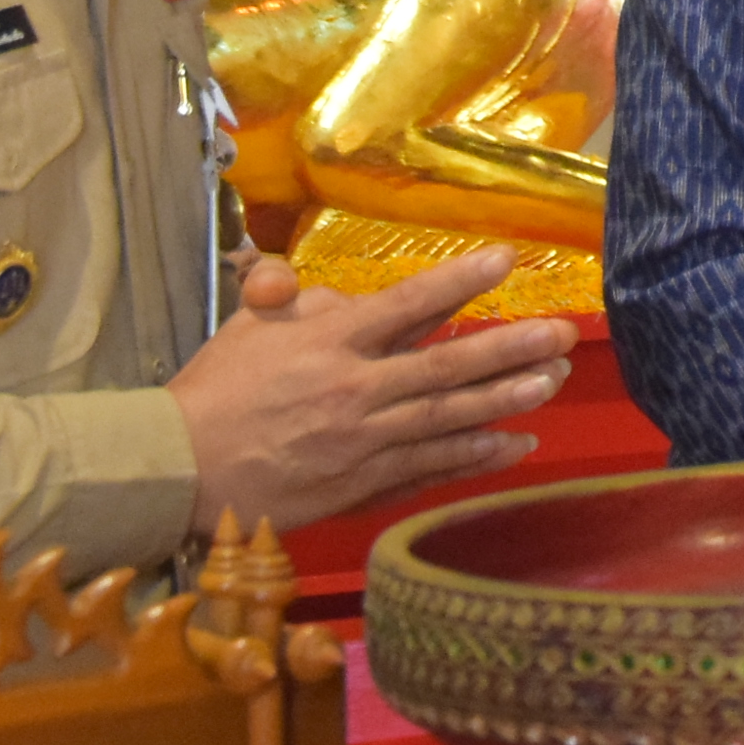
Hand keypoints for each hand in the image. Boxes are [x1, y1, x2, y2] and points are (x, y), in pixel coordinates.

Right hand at [168, 246, 576, 534]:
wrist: (181, 472)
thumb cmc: (214, 392)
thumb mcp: (248, 325)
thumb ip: (293, 296)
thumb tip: (327, 288)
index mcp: (330, 343)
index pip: (408, 303)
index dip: (461, 280)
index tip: (507, 259)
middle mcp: (356, 391)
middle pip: (447, 365)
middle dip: (511, 347)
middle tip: (562, 334)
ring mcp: (364, 442)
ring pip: (450, 418)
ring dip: (506, 399)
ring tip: (554, 381)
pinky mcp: (364, 485)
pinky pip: (432, 468)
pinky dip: (476, 457)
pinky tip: (517, 443)